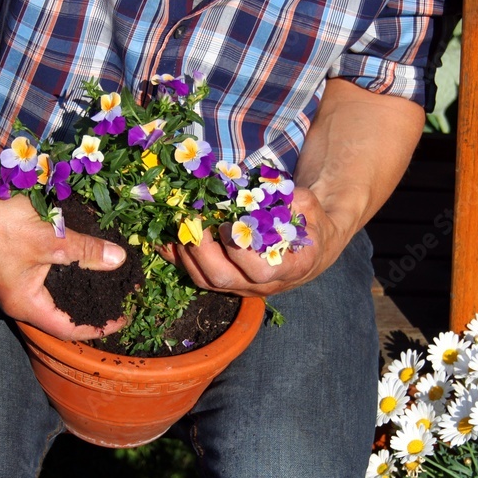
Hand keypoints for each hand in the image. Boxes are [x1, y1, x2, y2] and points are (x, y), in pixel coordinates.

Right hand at [0, 184, 128, 340]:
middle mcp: (16, 300)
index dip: (97, 327)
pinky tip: (81, 262)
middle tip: (119, 301)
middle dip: (90, 309)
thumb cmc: (1, 223)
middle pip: (59, 315)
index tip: (123, 317)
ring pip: (52, 295)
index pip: (66, 329)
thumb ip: (86, 250)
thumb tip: (118, 260)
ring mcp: (11, 283)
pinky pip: (44, 278)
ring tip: (106, 284)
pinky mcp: (11, 265)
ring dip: (78, 290)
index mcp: (23, 304)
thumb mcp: (50, 238)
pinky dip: (65, 273)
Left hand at [160, 186, 355, 296]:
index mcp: (291, 267)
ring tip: (175, 225)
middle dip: (200, 251)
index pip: (259, 271)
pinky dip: (178, 259)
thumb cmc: (310, 221)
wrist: (313, 245)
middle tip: (189, 221)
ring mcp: (244, 286)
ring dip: (185, 254)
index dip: (238, 251)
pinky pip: (197, 276)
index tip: (226, 225)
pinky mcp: (228, 282)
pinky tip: (164, 239)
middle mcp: (265, 285)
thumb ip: (288, 199)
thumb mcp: (308, 206)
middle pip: (223, 280)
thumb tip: (254, 191)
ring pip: (206, 281)